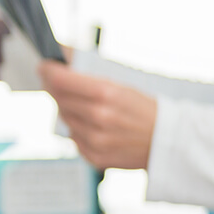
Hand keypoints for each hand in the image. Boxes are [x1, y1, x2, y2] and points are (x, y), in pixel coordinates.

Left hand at [40, 61, 156, 169]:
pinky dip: (79, 130)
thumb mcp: (123, 85)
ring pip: (65, 118)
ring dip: (68, 110)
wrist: (169, 142)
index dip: (48, 71)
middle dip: (55, 88)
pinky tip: (94, 127)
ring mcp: (96, 140)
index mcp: (107, 93)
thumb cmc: (146, 111)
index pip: (60, 79)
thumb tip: (62, 56)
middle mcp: (99, 117)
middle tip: (59, 83)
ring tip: (86, 107)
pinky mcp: (95, 157)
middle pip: (58, 98)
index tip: (45, 67)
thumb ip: (89, 76)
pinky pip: (74, 138)